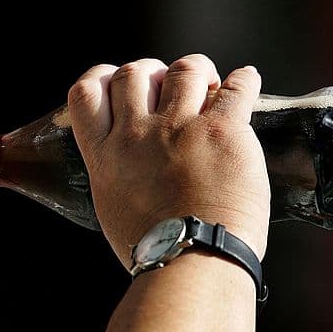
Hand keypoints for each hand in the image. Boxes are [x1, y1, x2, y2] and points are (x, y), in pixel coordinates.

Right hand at [66, 54, 269, 268]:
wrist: (192, 261)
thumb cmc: (155, 250)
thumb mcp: (113, 207)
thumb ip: (117, 174)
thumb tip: (130, 163)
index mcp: (105, 156)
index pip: (86, 93)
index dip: (102, 78)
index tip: (117, 81)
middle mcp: (137, 135)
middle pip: (134, 73)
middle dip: (152, 71)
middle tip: (169, 85)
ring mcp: (178, 129)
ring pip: (183, 70)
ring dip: (197, 71)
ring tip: (209, 83)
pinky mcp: (221, 131)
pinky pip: (236, 88)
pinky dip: (244, 80)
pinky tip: (246, 82)